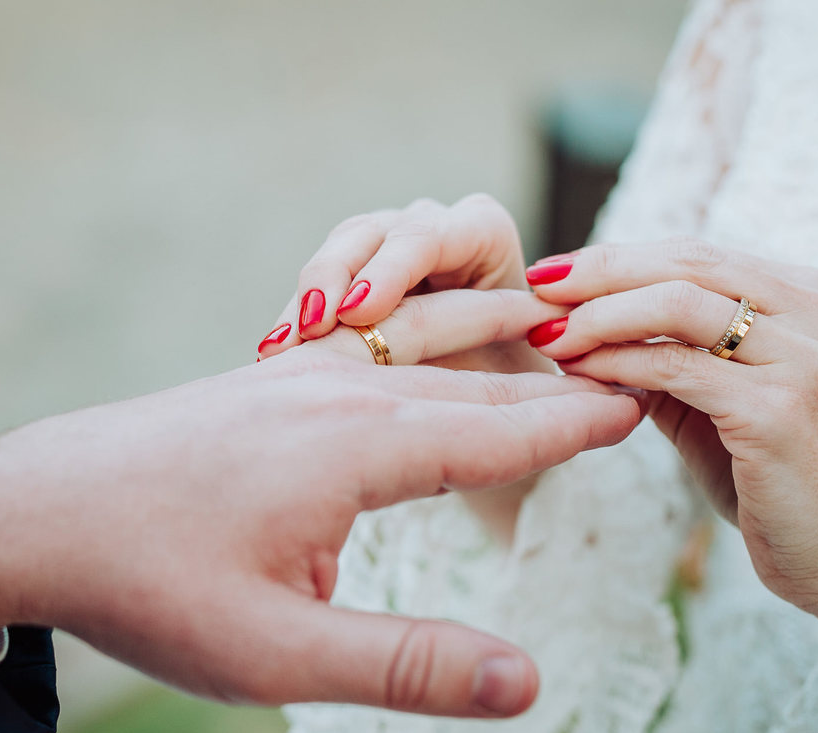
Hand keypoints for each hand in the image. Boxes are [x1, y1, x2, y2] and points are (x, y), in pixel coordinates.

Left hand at [0, 348, 641, 717]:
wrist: (34, 512)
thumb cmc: (150, 584)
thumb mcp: (278, 654)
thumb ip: (407, 666)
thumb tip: (526, 682)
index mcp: (357, 447)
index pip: (497, 431)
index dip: (571, 426)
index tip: (635, 406)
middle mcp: (340, 392)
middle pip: (473, 387)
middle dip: (548, 389)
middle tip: (617, 383)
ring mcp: (304, 374)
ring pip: (426, 360)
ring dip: (493, 358)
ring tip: (548, 348)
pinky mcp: (276, 379)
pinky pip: (381, 355)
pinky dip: (434, 353)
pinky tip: (436, 355)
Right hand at [255, 194, 552, 374]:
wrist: (487, 418)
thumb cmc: (516, 394)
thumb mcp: (522, 377)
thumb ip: (516, 351)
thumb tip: (545, 328)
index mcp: (484, 233)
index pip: (433, 233)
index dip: (394, 267)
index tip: (362, 313)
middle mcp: (433, 228)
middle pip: (375, 233)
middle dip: (338, 276)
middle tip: (317, 323)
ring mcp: (385, 249)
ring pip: (336, 255)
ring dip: (308, 299)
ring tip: (281, 346)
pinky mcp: (350, 278)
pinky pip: (314, 290)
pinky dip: (294, 321)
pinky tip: (272, 354)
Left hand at [524, 237, 817, 681]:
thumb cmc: (776, 480)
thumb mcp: (721, 402)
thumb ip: (671, 357)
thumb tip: (584, 325)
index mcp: (811, 299)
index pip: (698, 254)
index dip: (619, 258)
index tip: (555, 274)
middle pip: (687, 263)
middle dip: (600, 271)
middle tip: (537, 288)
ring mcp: (806, 358)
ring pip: (678, 304)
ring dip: (599, 315)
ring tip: (548, 335)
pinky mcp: (780, 409)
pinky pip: (676, 367)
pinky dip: (618, 362)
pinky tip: (579, 372)